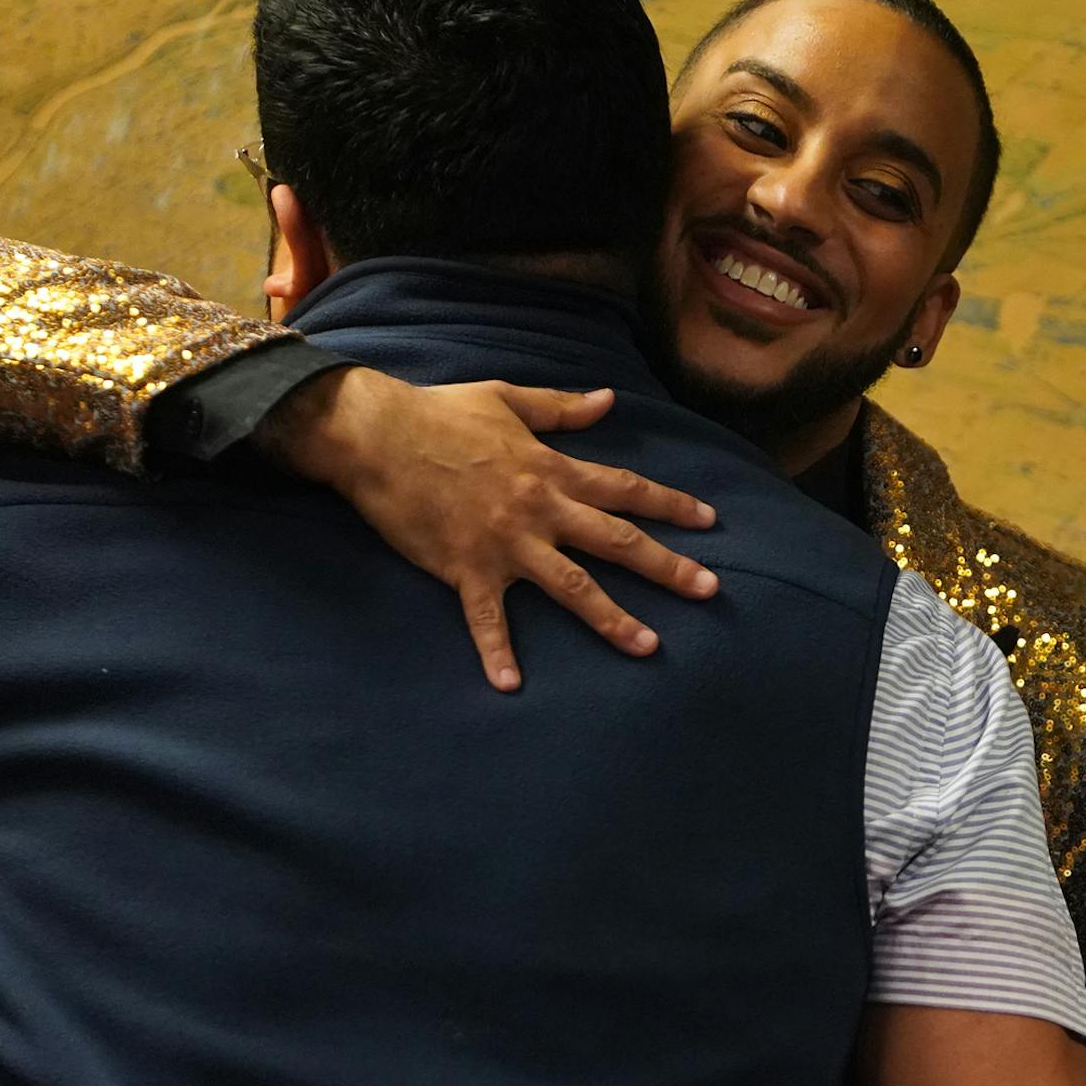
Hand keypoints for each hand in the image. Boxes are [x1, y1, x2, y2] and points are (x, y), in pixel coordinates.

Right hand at [259, 367, 718, 690]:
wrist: (376, 435)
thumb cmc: (439, 412)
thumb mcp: (507, 399)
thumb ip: (562, 408)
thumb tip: (609, 400)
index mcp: (552, 470)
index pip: (625, 489)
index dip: (671, 504)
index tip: (710, 521)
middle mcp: (539, 510)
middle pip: (616, 541)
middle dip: (667, 566)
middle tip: (709, 590)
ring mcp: (505, 543)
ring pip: (571, 586)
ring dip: (612, 618)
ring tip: (649, 646)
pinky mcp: (465, 568)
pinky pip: (486, 619)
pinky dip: (497, 652)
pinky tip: (510, 686)